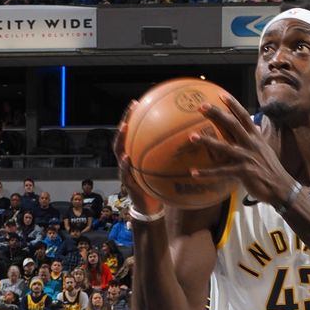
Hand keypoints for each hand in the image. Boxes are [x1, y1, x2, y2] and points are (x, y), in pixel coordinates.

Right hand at [113, 100, 163, 215]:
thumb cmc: (159, 186)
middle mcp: (128, 159)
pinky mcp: (127, 183)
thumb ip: (171, 158)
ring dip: (121, 139)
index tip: (138, 102)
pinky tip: (128, 158)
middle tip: (131, 108)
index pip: (135, 133)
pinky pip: (124, 172)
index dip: (134, 117)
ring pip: (120, 152)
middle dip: (126, 121)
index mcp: (137, 154)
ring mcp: (125, 170)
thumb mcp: (165, 171)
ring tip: (125, 128)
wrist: (150, 207)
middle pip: (124, 137)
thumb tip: (189, 144)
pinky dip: (125, 165)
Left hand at [188, 96, 292, 206]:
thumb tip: (255, 126)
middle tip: (201, 106)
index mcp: (256, 137)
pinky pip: (221, 171)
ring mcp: (247, 157)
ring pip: (223, 147)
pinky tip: (193, 173)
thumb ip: (257, 138)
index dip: (233, 104)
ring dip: (206, 141)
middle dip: (217, 114)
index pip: (244, 116)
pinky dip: (207, 173)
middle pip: (232, 124)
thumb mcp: (266, 149)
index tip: (221, 94)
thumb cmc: (272, 169)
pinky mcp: (243, 172)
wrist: (281, 187)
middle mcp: (251, 144)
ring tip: (191, 137)